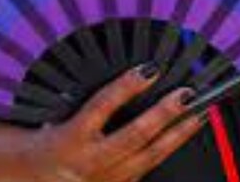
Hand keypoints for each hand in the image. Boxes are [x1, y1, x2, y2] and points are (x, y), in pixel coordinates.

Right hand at [27, 67, 205, 181]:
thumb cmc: (42, 148)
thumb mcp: (49, 117)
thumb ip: (77, 98)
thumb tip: (110, 75)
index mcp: (70, 138)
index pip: (102, 106)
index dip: (127, 86)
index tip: (149, 69)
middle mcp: (89, 161)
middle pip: (135, 135)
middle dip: (165, 113)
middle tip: (186, 93)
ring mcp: (105, 180)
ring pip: (149, 156)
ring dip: (177, 134)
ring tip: (197, 114)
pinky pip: (146, 170)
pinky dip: (167, 152)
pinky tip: (181, 138)